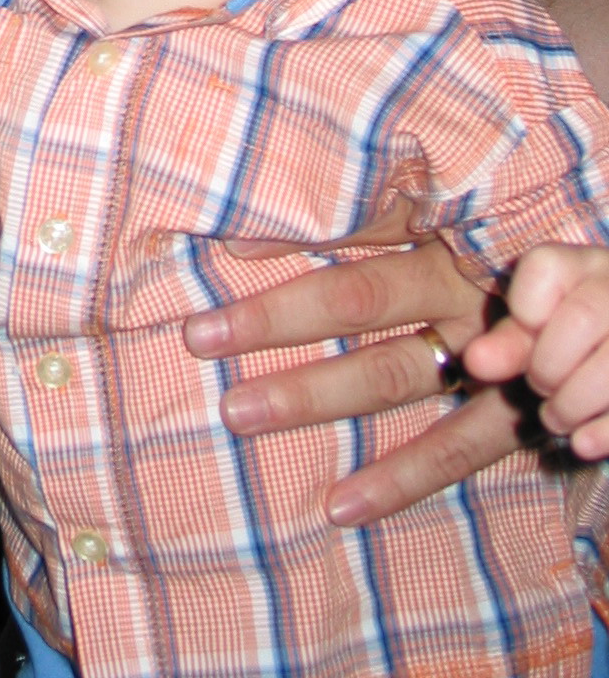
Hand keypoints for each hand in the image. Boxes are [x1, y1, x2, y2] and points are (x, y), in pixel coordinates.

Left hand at [182, 228, 521, 525]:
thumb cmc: (509, 248)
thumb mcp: (455, 215)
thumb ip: (371, 211)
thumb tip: (251, 226)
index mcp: (445, 229)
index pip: (356, 224)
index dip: (287, 232)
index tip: (216, 246)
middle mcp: (464, 289)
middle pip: (360, 298)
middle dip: (277, 318)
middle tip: (199, 335)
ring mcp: (494, 356)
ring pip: (392, 374)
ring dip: (315, 395)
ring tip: (239, 413)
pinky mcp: (520, 414)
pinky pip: (453, 453)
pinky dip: (398, 481)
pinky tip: (337, 508)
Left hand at [464, 245, 608, 459]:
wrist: (607, 348)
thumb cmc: (567, 340)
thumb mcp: (539, 332)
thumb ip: (508, 343)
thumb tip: (475, 361)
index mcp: (583, 263)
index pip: (546, 267)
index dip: (527, 314)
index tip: (525, 340)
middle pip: (583, 318)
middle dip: (549, 366)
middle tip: (540, 389)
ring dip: (575, 402)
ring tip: (556, 419)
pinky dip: (606, 430)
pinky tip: (583, 444)